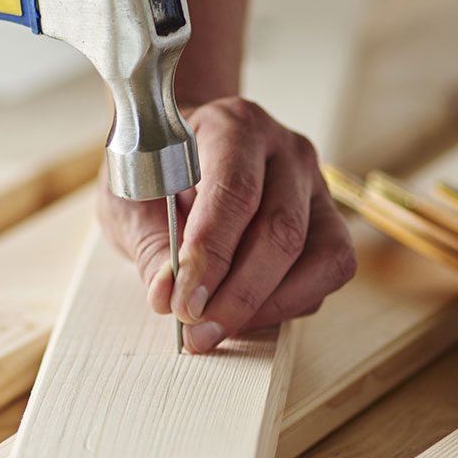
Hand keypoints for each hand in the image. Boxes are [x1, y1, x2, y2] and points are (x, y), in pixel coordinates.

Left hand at [98, 97, 357, 353]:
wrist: (179, 147)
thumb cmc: (154, 170)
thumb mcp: (129, 197)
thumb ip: (149, 244)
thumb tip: (167, 297)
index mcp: (234, 126)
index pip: (235, 192)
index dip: (211, 254)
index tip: (182, 302)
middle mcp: (287, 152)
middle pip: (282, 230)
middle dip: (238, 293)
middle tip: (197, 331)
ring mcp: (315, 187)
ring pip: (320, 256)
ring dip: (269, 305)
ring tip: (218, 329)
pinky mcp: (328, 223)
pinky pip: (326, 273)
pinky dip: (287, 304)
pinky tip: (243, 315)